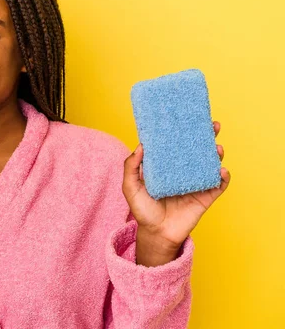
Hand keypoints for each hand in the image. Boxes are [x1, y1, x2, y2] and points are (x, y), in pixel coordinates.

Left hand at [122, 121, 231, 265]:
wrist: (156, 234)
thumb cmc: (143, 211)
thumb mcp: (130, 187)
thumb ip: (131, 167)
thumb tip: (141, 146)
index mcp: (167, 166)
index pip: (176, 145)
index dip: (183, 131)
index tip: (188, 117)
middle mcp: (183, 172)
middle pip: (198, 150)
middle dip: (207, 136)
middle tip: (212, 125)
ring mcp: (195, 183)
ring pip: (210, 164)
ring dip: (217, 154)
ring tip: (217, 148)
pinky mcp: (205, 197)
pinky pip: (218, 185)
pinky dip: (223, 177)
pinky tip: (221, 171)